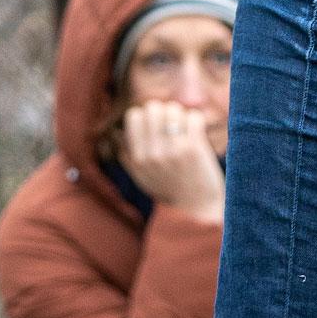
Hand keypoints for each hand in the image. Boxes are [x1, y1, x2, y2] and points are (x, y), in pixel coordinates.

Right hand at [119, 101, 224, 220]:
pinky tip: (198, 131)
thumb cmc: (170, 190)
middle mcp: (152, 154)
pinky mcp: (194, 149)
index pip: (133, 115)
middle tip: (174, 125)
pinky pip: (194, 117)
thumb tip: (118, 132)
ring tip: (186, 129)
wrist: (196, 210)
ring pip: (174, 109)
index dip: (147, 115)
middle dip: (165, 111)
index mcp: (138, 158)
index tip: (157, 126)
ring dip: (182, 115)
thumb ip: (129, 156)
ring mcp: (173, 151)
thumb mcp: (142, 176)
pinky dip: (197, 120)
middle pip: (153, 107)